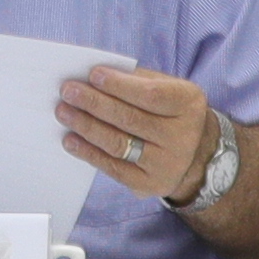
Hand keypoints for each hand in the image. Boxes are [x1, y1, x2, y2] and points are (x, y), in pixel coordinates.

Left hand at [60, 66, 218, 205]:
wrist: (194, 153)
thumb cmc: (169, 111)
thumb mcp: (166, 88)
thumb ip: (135, 80)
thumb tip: (92, 77)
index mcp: (188, 105)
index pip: (151, 95)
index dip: (120, 86)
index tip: (93, 75)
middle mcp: (182, 136)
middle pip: (130, 119)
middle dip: (94, 103)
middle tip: (68, 92)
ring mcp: (166, 164)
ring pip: (118, 143)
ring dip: (86, 126)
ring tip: (64, 112)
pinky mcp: (149, 184)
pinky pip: (113, 168)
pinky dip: (88, 153)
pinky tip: (71, 140)